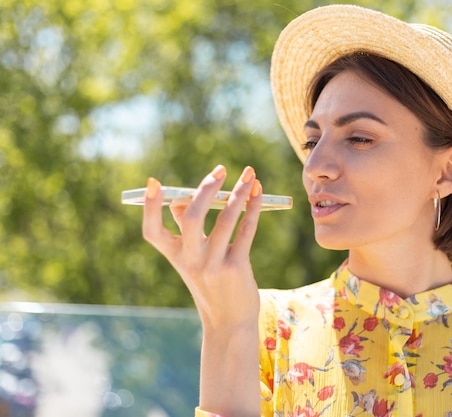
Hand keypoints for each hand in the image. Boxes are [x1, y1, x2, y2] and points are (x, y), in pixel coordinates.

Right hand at [142, 165, 262, 329]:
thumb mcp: (193, 261)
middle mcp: (191, 260)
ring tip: (249, 174)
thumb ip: (186, 231)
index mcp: (175, 256)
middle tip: (221, 170)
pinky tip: (258, 193)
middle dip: (207, 189)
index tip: (154, 182)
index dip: (150, 208)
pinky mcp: (237, 267)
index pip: (152, 232)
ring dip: (239, 192)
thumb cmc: (211, 285)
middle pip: (193, 217)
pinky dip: (253, 208)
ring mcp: (214, 265)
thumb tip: (180, 200)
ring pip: (226, 219)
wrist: (229, 322)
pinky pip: (246, 230)